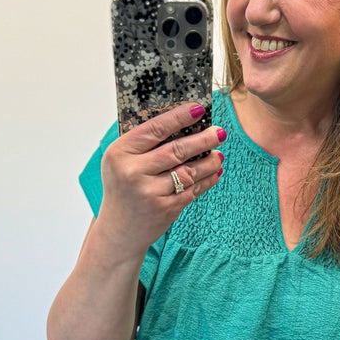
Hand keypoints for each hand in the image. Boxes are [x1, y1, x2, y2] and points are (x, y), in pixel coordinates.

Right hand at [96, 102, 225, 257]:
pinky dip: (207, 180)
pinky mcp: (165, 209)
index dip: (179, 117)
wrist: (119, 230)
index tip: (198, 109)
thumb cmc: (123, 188)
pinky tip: (215, 172)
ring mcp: (150, 193)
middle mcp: (133, 172)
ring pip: (188, 172)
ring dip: (209, 161)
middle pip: (176, 150)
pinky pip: (192, 190)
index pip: (154, 129)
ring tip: (219, 154)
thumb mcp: (121, 161)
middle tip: (220, 132)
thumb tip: (180, 120)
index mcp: (119, 153)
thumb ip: (142, 143)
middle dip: (203, 139)